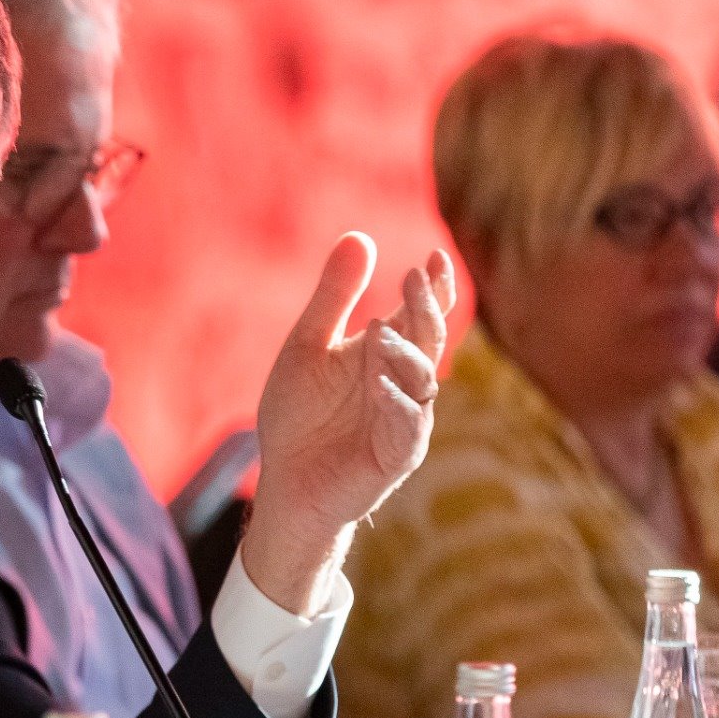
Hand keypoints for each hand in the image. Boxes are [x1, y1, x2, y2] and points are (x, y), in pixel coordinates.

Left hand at [244, 235, 454, 615]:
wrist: (285, 480)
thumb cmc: (301, 415)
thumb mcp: (309, 346)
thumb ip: (334, 298)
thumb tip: (359, 236)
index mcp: (389, 353)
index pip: (421, 314)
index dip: (433, 288)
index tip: (432, 258)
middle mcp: (405, 382)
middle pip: (428, 341)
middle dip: (425, 309)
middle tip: (415, 277)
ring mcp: (405, 419)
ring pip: (421, 382)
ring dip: (405, 355)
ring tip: (380, 329)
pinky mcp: (396, 456)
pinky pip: (407, 428)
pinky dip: (396, 406)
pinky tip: (380, 386)